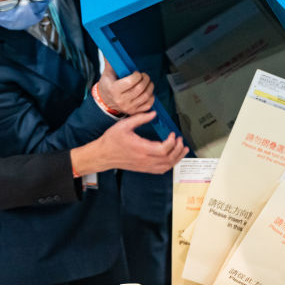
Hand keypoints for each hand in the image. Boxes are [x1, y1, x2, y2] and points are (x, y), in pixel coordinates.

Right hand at [72, 111, 187, 174]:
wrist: (102, 155)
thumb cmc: (111, 140)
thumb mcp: (124, 125)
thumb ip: (140, 118)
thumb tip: (154, 114)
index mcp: (140, 148)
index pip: (163, 149)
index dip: (171, 142)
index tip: (172, 133)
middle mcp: (144, 159)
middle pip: (168, 158)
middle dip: (177, 149)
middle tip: (180, 140)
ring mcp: (144, 166)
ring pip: (166, 166)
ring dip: (177, 158)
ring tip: (182, 149)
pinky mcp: (143, 168)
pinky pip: (161, 170)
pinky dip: (170, 165)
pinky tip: (173, 158)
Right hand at [98, 60, 153, 115]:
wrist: (104, 102)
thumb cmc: (107, 86)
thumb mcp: (107, 73)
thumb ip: (110, 61)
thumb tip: (110, 47)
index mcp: (114, 90)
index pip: (131, 81)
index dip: (137, 75)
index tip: (137, 73)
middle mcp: (121, 100)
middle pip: (140, 88)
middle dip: (146, 79)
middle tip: (144, 76)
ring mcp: (128, 107)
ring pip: (146, 96)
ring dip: (150, 86)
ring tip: (147, 82)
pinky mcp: (134, 112)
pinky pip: (148, 105)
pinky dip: (151, 97)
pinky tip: (148, 91)